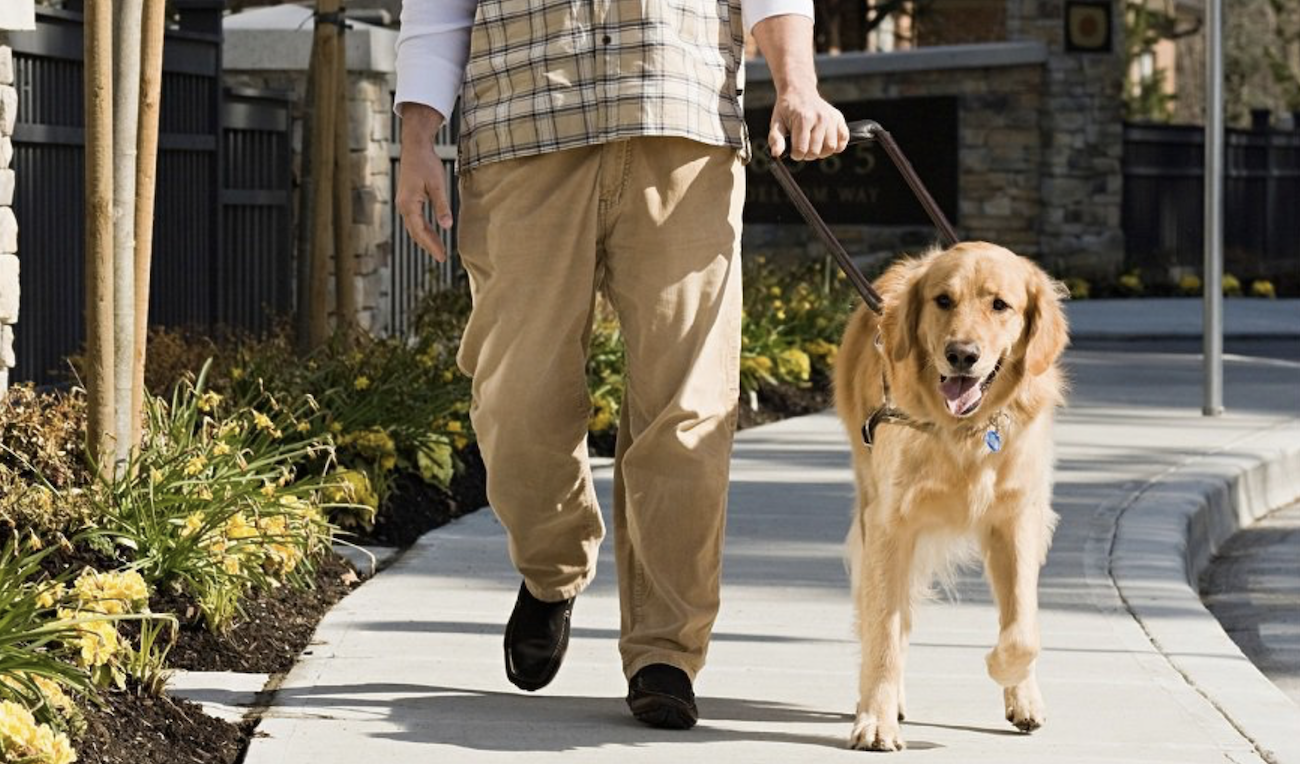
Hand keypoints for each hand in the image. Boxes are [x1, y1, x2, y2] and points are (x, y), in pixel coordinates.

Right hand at [396, 104, 453, 261]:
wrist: (415, 147)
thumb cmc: (426, 163)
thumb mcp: (437, 185)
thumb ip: (442, 206)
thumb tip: (447, 226)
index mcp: (409, 204)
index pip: (421, 231)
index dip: (432, 245)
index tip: (442, 256)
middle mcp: (403, 206)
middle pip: (415, 232)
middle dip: (428, 245)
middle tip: (442, 257)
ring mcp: (403, 203)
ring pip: (414, 227)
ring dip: (426, 238)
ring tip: (438, 249)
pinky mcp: (407, 200)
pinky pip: (414, 220)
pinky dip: (423, 229)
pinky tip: (432, 232)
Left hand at [769, 88, 848, 160]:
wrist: (799, 91)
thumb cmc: (787, 110)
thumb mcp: (776, 123)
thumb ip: (775, 139)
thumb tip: (776, 154)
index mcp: (803, 119)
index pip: (801, 150)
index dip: (795, 154)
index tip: (793, 148)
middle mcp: (820, 118)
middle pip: (816, 152)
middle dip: (807, 154)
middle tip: (802, 146)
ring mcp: (831, 118)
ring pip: (830, 148)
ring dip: (821, 152)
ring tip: (813, 144)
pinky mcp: (839, 118)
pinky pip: (843, 140)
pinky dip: (836, 146)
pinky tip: (825, 142)